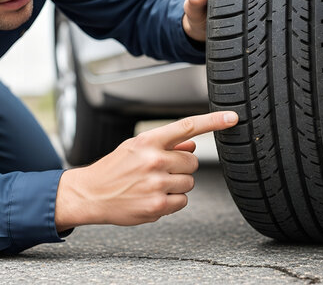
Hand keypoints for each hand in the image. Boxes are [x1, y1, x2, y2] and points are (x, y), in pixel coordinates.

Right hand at [55, 111, 237, 230]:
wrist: (90, 193)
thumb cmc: (113, 168)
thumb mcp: (135, 148)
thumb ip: (165, 144)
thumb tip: (193, 144)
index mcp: (148, 141)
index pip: (188, 126)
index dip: (214, 121)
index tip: (232, 117)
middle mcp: (154, 160)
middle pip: (193, 162)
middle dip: (181, 167)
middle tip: (160, 171)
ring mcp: (156, 184)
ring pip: (189, 183)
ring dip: (177, 185)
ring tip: (153, 185)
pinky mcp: (157, 206)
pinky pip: (182, 201)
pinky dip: (172, 201)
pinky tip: (152, 197)